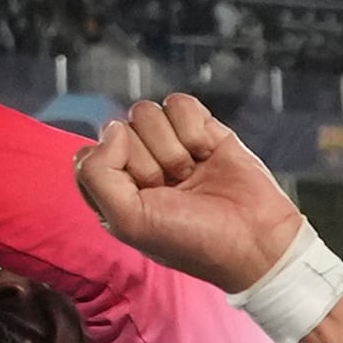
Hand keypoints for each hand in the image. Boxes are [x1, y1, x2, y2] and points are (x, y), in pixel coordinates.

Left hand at [72, 95, 302, 292]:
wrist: (253, 238)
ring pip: (146, 112)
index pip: (89, 154)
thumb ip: (98, 174)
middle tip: (173, 189)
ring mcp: (167, 145)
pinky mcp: (199, 128)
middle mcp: (135, 166)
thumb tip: (112, 128)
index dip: (114, 167)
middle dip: (149, 161)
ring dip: (172, 146)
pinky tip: (207, 153)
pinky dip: (194, 128)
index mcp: (111, 192)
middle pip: (119, 130)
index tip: (142, 194)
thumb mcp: (128, 221)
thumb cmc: (189, 238)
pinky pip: (179, 104)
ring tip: (189, 173)